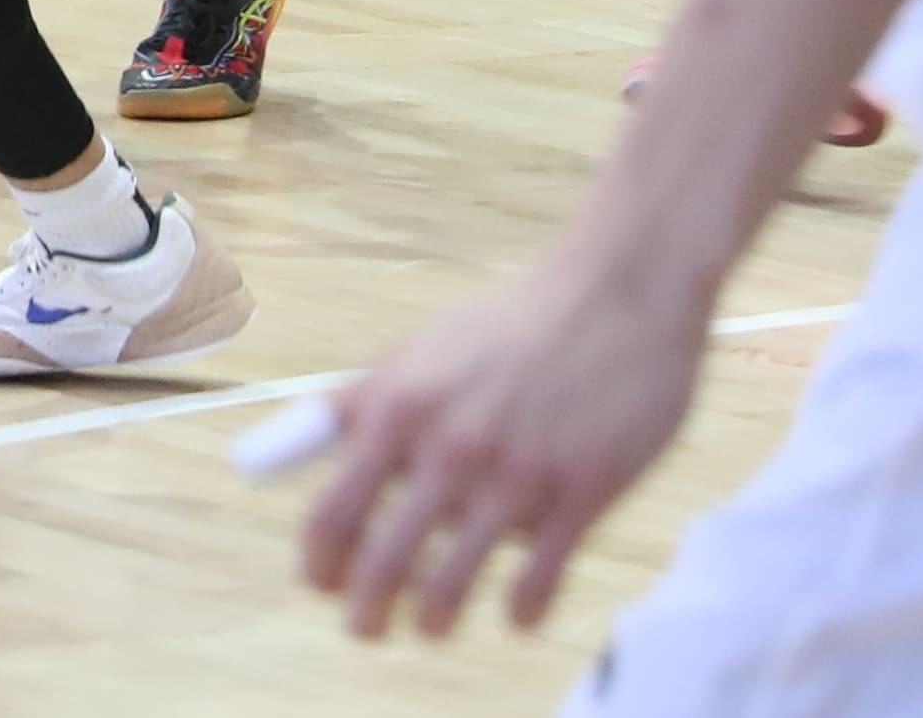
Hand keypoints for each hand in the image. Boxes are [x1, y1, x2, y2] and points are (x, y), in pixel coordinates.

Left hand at [301, 238, 709, 640]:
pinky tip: (516, 615)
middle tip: (366, 630)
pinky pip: (539, 580)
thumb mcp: (421, 350)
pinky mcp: (584, 494)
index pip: (333, 510)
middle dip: (367, 610)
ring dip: (434, 617)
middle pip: (384, 560)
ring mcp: (517, 475)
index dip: (319, 561)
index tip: (319, 584)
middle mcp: (449, 447)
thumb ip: (366, 400)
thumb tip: (304, 442)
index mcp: (397, 408)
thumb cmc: (510, 323)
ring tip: (430, 627)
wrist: (618, 294)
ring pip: (454, 582)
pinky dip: (521, 610)